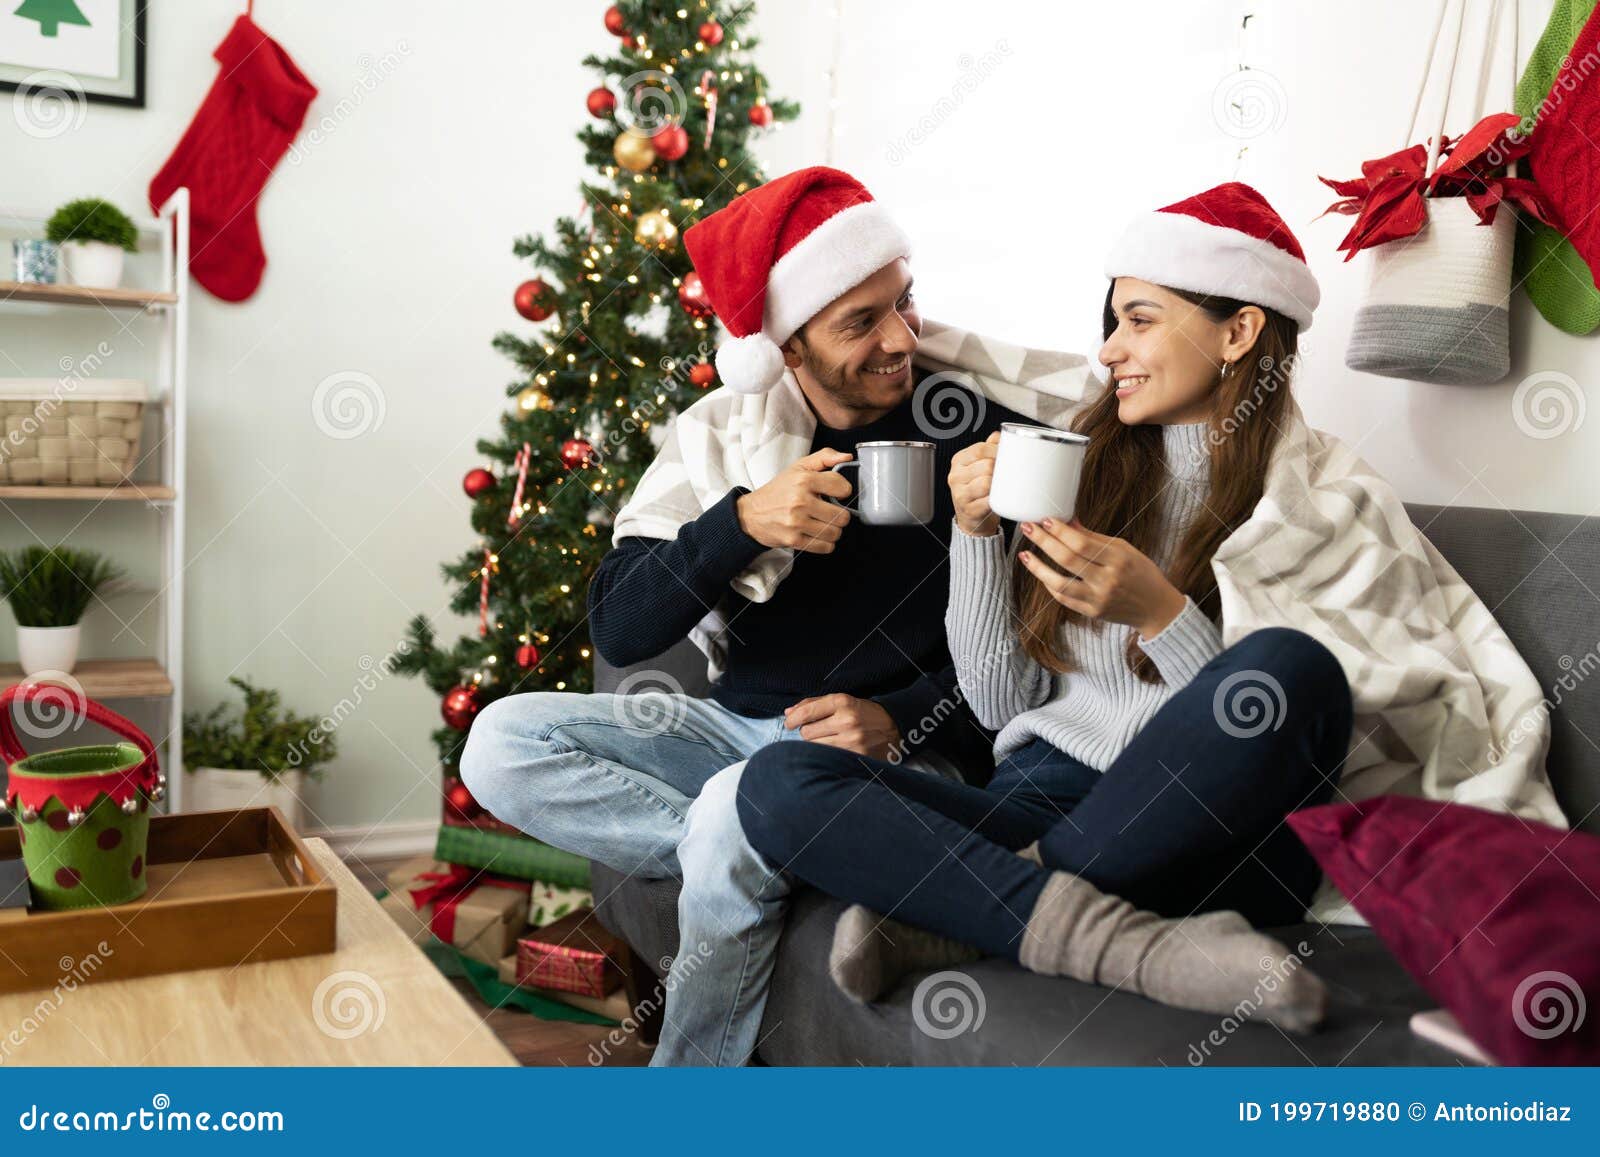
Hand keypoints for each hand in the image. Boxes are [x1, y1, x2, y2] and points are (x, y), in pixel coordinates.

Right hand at [736, 448, 853, 552]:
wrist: (751, 514)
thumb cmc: (778, 491)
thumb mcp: (799, 467)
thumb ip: (825, 457)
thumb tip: (847, 457)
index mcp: (804, 480)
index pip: (842, 488)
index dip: (843, 491)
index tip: (836, 494)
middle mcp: (800, 501)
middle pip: (842, 516)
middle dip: (839, 515)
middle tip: (829, 512)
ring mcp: (796, 522)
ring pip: (835, 533)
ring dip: (832, 530)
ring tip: (822, 523)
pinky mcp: (793, 540)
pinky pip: (824, 547)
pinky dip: (825, 543)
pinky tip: (817, 534)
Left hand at [782, 694, 899, 758]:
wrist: (894, 726)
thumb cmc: (861, 713)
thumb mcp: (841, 701)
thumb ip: (813, 704)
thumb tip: (788, 712)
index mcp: (842, 702)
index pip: (806, 712)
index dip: (792, 719)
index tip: (789, 723)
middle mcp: (847, 720)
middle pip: (807, 733)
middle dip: (808, 732)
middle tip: (819, 730)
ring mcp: (852, 740)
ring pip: (815, 747)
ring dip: (816, 744)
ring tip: (828, 739)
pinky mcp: (857, 755)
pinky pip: (829, 758)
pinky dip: (827, 754)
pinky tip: (834, 749)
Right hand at [948, 431, 999, 537]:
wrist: (972, 518)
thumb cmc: (977, 490)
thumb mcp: (978, 466)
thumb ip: (988, 448)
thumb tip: (999, 435)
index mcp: (959, 461)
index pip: (980, 449)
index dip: (998, 451)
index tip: (1009, 455)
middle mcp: (956, 476)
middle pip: (986, 465)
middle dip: (1001, 469)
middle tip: (1009, 473)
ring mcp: (960, 493)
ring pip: (987, 482)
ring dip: (1000, 484)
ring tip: (1005, 485)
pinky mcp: (969, 509)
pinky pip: (988, 500)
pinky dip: (998, 499)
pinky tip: (1001, 498)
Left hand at [1017, 517, 1187, 638]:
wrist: (1156, 608)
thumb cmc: (1141, 573)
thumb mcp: (1124, 550)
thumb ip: (1094, 538)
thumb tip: (1067, 522)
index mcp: (1119, 559)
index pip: (1082, 544)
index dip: (1060, 531)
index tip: (1045, 520)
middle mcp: (1108, 580)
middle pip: (1068, 560)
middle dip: (1043, 542)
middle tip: (1027, 528)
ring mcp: (1099, 599)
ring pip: (1060, 584)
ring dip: (1038, 568)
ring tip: (1024, 554)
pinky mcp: (1092, 613)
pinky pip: (1064, 598)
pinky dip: (1050, 584)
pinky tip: (1041, 573)